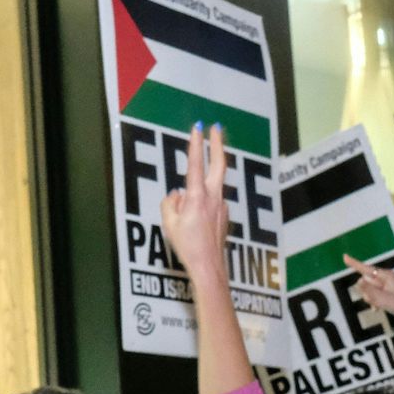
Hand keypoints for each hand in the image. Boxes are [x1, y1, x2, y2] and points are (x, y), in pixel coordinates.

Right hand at [161, 124, 228, 282]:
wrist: (208, 265)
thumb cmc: (187, 246)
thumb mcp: (169, 224)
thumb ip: (170, 204)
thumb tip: (177, 195)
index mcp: (197, 197)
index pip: (195, 164)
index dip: (196, 144)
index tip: (198, 128)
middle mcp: (213, 197)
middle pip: (218, 164)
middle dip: (217, 144)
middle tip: (215, 129)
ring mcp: (222, 206)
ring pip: (215, 184)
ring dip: (208, 178)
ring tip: (191, 203)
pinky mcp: (225, 216)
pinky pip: (213, 202)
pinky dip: (205, 202)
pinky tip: (197, 219)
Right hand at [343, 254, 393, 323]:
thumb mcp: (384, 299)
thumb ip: (370, 291)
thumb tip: (358, 280)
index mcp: (386, 276)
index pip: (366, 269)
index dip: (354, 264)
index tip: (344, 257)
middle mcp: (385, 279)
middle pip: (366, 282)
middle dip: (367, 292)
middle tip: (375, 302)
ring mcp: (385, 286)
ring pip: (369, 291)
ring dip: (370, 299)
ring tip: (379, 306)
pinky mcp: (386, 294)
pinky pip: (373, 296)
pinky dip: (374, 302)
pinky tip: (378, 309)